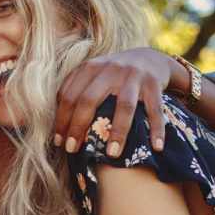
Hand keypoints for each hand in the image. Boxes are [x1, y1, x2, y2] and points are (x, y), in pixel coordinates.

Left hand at [54, 47, 170, 153]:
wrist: (149, 58)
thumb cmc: (113, 75)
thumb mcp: (92, 74)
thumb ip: (74, 89)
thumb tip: (56, 122)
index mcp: (90, 68)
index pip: (69, 95)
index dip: (61, 119)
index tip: (58, 142)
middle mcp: (110, 70)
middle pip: (89, 100)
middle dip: (78, 127)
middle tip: (72, 150)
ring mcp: (133, 76)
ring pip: (124, 106)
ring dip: (118, 132)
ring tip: (111, 155)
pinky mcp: (154, 84)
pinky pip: (155, 109)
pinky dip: (157, 129)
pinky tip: (156, 147)